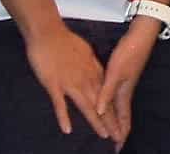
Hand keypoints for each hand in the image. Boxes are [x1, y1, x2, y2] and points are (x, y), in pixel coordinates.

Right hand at [21, 21, 117, 139]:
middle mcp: (85, 80)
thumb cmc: (65, 40)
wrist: (48, 32)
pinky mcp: (54, 84)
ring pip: (86, 106)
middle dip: (110, 122)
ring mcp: (70, 83)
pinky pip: (60, 104)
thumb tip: (97, 74)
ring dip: (95, 122)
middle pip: (101, 104)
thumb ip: (92, 66)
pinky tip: (67, 129)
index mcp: (93, 72)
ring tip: (103, 136)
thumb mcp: (85, 52)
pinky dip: (63, 116)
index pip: (107, 96)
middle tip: (119, 137)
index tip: (121, 124)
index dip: (114, 111)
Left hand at [92, 20, 157, 144]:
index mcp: (123, 93)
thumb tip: (100, 113)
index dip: (119, 134)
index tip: (117, 147)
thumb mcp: (115, 73)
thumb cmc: (129, 53)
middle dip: (120, 131)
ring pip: (119, 108)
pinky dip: (113, 106)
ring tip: (113, 130)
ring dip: (117, 120)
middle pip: (122, 116)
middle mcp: (125, 91)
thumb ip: (107, 93)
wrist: (141, 36)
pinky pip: (117, 97)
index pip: (122, 119)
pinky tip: (109, 105)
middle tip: (116, 144)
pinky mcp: (122, 76)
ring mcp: (124, 83)